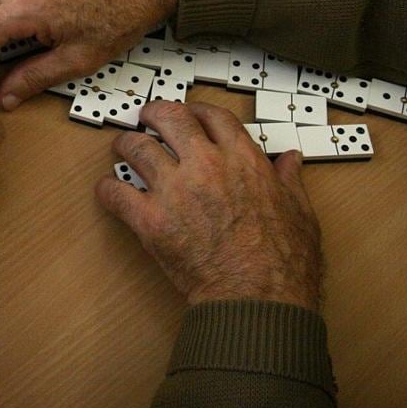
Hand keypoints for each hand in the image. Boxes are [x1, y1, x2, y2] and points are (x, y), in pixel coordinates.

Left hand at [96, 101, 322, 310]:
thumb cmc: (283, 260)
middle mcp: (205, 165)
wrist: (258, 297)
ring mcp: (175, 191)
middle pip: (169, 118)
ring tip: (123, 149)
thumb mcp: (299, 211)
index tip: (189, 114)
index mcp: (242, 159)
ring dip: (126, 146)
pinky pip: (117, 194)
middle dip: (154, 113)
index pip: (212, 116)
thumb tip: (289, 161)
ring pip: (137, 149)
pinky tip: (108, 191)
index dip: (196, 110)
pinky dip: (107, 190)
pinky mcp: (152, 221)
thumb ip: (289, 180)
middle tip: (146, 118)